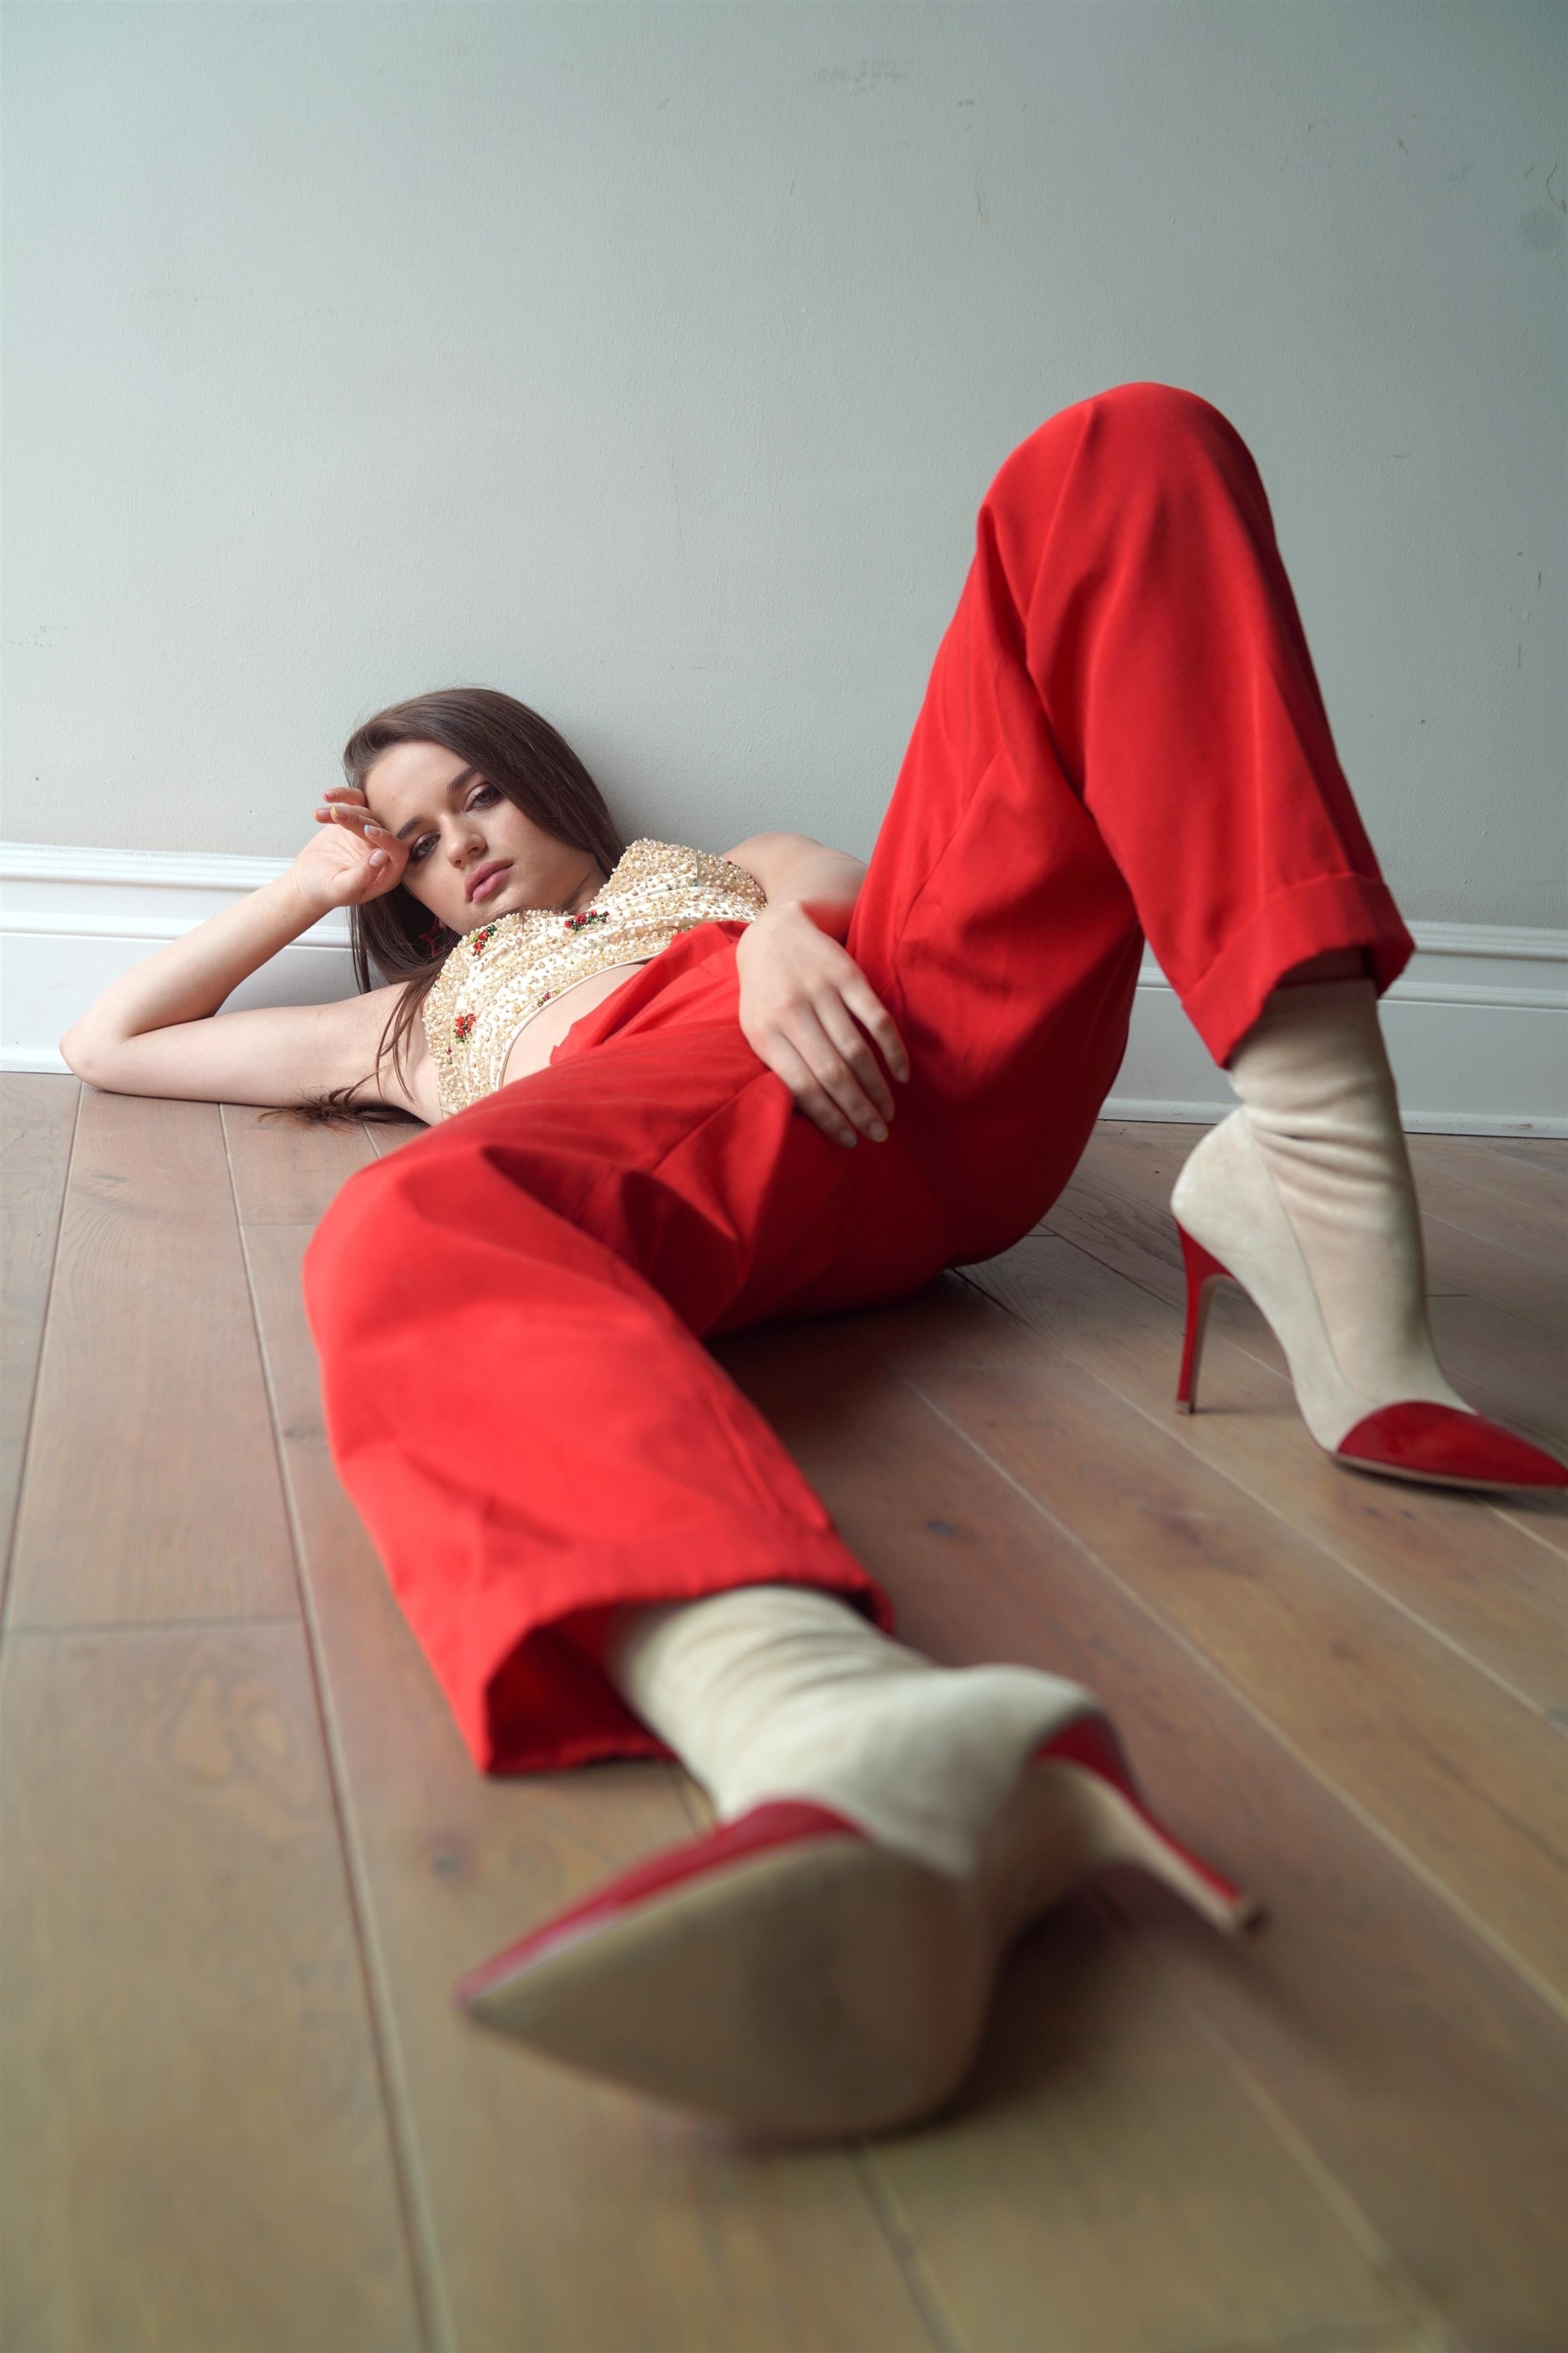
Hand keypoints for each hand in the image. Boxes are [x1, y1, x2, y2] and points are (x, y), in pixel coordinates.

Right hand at [287, 787, 409, 917]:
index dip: (387, 839)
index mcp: (387, 873)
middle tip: (336, 816)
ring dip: (343, 810)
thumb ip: (363, 875)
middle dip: (357, 821)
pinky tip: (326, 797)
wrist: (307, 882)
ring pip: (365, 813)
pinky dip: (341, 796)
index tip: (367, 830)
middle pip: (380, 828)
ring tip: (321, 815)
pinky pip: (354, 802)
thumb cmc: (326, 891)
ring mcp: (368, 835)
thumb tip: (382, 856)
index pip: (398, 852)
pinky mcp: (354, 821)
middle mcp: (382, 851)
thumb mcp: (342, 889)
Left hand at [735, 901, 908, 1147]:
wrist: (774, 933)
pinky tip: (901, 1074)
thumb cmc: (766, 993)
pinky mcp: (846, 975)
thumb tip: (815, 1114)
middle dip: (858, 1110)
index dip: (829, 1117)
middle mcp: (791, 1012)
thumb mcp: (757, 1029)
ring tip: (888, 1113)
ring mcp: (820, 991)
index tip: (849, 1140)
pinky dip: (892, 1050)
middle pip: (832, 1073)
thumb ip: (779, 1064)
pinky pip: (876, 1018)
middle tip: (877, 1134)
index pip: (801, 1086)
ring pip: (855, 1050)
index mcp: (765, 1034)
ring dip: (877, 1088)